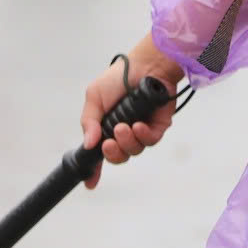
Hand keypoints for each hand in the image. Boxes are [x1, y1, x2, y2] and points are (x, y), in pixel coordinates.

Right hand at [79, 36, 181, 189]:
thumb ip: (89, 121)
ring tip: (124, 127)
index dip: (94, 170)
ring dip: (127, 142)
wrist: (145, 64)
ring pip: (134, 150)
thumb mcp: (94, 97)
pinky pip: (150, 141)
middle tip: (109, 142)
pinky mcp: (158, 126)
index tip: (90, 182)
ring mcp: (141, 129)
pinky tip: (139, 125)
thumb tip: (89, 145)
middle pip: (118, 156)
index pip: (99, 153)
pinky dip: (143, 136)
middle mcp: (123, 131)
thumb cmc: (118, 78)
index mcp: (106, 126)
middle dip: (113, 153)